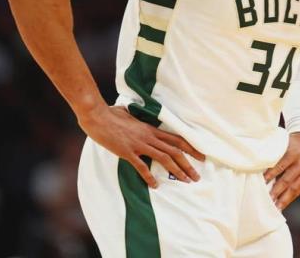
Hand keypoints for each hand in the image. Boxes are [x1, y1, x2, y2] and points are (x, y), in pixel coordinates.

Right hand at [78, 105, 204, 187]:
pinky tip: (155, 185)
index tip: (201, 157)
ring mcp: (139, 144)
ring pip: (164, 158)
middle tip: (197, 176)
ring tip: (186, 181)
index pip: (176, 139)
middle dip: (188, 164)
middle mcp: (149, 136)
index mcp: (151, 129)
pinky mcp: (127, 152)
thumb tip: (132, 114)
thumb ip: (135, 119)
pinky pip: (141, 166)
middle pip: (174, 150)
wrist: (98, 116)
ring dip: (176, 170)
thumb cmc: (111, 114)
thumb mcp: (129, 114)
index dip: (191, 148)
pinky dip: (149, 176)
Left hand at [264, 132, 299, 209]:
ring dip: (284, 199)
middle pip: (287, 179)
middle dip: (276, 191)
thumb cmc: (291, 143)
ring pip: (294, 188)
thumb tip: (258, 169)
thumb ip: (274, 155)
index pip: (280, 166)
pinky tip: (282, 204)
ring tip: (275, 208)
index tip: (262, 183)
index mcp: (294, 152)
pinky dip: (290, 198)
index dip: (271, 175)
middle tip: (267, 200)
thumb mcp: (283, 144)